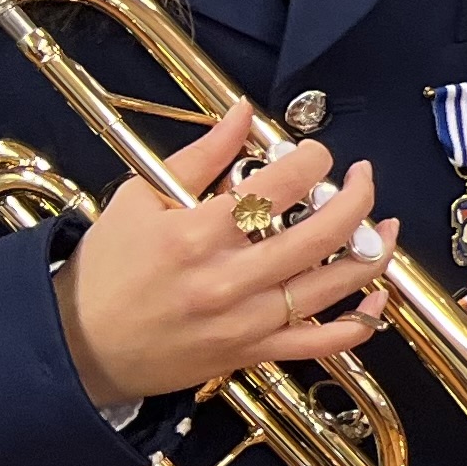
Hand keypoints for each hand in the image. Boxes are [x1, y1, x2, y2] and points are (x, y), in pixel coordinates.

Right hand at [53, 103, 398, 407]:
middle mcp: (228, 279)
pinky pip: (324, 341)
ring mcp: (247, 321)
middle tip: (362, 176)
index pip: (279, 186)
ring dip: (375, 251)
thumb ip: (200, 157)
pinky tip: (378, 294)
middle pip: (323, 233)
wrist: (80, 348)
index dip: (311, 160)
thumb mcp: (139, 200)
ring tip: (385, 224)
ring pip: (336, 285)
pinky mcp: (255, 353)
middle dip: (357, 196)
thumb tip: (242, 112)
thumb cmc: (108, 270)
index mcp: (196, 235)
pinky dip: (362, 320)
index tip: (315, 153)